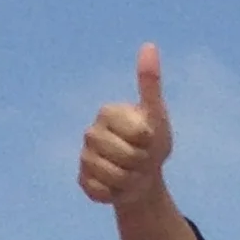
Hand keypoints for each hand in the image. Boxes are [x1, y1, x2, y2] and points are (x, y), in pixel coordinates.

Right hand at [79, 44, 176, 211]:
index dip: (150, 141)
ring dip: (131, 180)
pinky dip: (117, 194)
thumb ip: (150, 83)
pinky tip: (118, 186)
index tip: (148, 138)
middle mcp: (91, 132)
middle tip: (141, 159)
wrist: (144, 176)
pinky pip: (102, 191)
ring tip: (131, 172)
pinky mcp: (82, 180)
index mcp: (108, 112)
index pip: (139, 133)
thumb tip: (149, 45)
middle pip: (126, 156)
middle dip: (142, 163)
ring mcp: (84, 157)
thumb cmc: (152, 141)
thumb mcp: (157, 114)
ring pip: (114, 176)